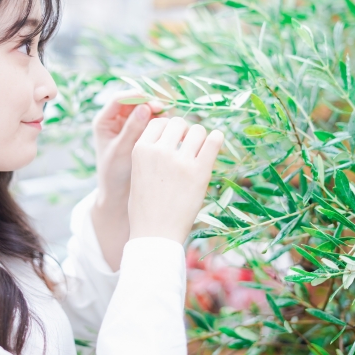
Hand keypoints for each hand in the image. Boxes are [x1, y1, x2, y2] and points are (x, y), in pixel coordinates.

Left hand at [92, 90, 163, 213]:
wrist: (119, 192)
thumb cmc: (114, 173)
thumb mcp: (121, 150)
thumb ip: (132, 129)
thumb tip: (144, 107)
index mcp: (104, 121)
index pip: (119, 99)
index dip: (135, 96)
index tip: (151, 100)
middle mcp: (116, 120)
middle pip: (133, 101)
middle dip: (148, 102)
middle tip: (163, 108)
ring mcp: (128, 125)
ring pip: (144, 109)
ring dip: (156, 111)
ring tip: (167, 118)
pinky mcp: (140, 132)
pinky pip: (151, 120)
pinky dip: (159, 120)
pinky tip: (169, 126)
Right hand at [128, 117, 223, 243]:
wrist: (155, 233)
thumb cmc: (145, 206)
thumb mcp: (138, 172)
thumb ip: (151, 152)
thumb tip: (172, 132)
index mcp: (141, 149)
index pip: (159, 122)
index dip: (168, 128)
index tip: (174, 139)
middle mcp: (160, 151)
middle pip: (179, 123)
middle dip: (184, 132)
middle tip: (187, 147)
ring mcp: (181, 161)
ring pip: (198, 131)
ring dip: (200, 137)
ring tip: (199, 151)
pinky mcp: (200, 172)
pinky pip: (213, 142)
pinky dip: (216, 138)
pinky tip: (216, 141)